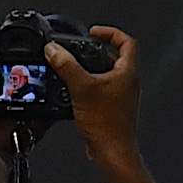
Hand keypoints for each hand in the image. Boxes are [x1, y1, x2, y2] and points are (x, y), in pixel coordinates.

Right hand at [62, 25, 150, 182]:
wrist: (112, 151)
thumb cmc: (107, 125)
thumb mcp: (82, 88)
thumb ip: (67, 66)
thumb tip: (54, 50)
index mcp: (127, 72)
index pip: (126, 41)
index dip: (110, 32)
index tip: (93, 31)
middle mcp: (128, 82)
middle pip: (116, 56)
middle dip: (97, 49)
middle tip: (81, 47)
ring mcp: (121, 95)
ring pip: (107, 73)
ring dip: (91, 68)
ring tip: (74, 67)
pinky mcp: (113, 107)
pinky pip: (101, 89)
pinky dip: (89, 84)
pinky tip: (74, 90)